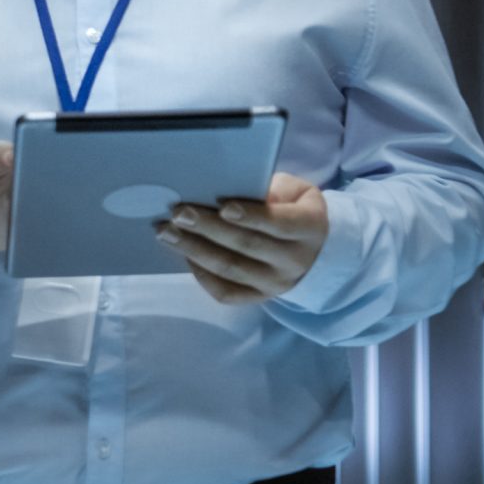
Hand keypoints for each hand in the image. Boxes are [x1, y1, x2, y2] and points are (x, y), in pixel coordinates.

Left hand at [155, 172, 328, 304]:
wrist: (316, 252)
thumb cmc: (295, 208)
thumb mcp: (296, 191)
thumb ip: (270, 189)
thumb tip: (228, 186)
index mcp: (308, 229)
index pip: (279, 224)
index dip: (251, 215)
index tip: (222, 206)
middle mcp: (293, 261)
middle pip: (247, 246)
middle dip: (209, 228)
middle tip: (179, 213)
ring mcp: (275, 284)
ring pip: (231, 270)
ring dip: (195, 250)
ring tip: (168, 233)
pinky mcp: (258, 297)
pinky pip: (227, 293)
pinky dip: (203, 275)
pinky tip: (185, 255)